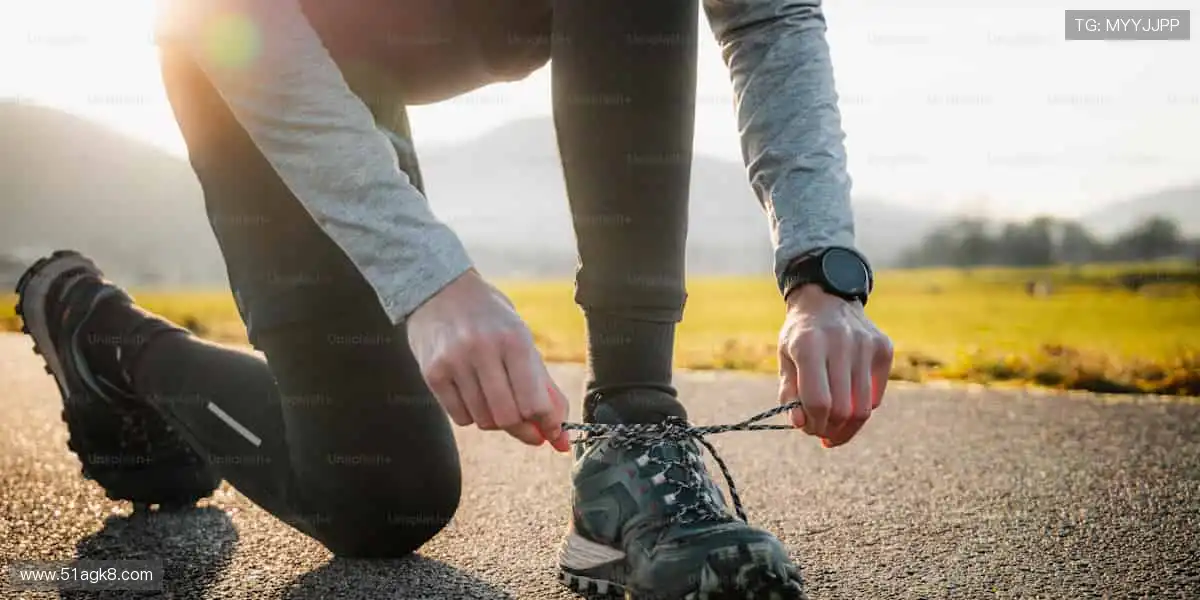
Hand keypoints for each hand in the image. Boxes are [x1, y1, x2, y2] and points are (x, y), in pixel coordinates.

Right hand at [407, 269, 570, 451]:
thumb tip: (559, 434)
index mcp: (514, 339)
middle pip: (508, 417)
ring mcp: (454, 362)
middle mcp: (482, 350)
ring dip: (496, 420)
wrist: (440, 290)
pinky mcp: (432, 373)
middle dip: (522, 429)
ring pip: (483, 421)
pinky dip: (473, 415)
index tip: (551, 432)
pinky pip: (460, 418)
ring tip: (497, 399)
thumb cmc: (490, 318)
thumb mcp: (523, 340)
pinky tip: (473, 394)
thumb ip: (543, 386)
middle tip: (527, 427)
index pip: (534, 402)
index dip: (547, 424)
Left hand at [777, 284, 893, 447]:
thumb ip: (789, 393)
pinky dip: (861, 408)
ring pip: (864, 408)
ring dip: (847, 426)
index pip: (818, 401)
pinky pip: (876, 396)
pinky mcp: (883, 348)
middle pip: (843, 409)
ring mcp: (866, 344)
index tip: (808, 428)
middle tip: (821, 431)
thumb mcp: (785, 358)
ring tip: (834, 427)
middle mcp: (841, 342)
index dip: (813, 424)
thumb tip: (801, 424)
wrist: (827, 298)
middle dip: (830, 429)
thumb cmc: (800, 335)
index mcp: (809, 345)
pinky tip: (848, 404)